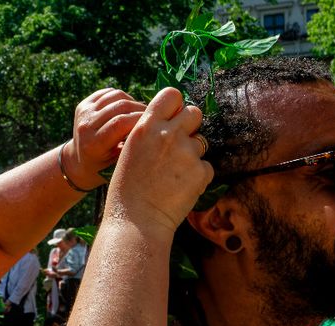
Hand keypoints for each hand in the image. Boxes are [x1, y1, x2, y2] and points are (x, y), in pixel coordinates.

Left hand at [63, 88, 146, 188]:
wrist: (79, 162)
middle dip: (140, 108)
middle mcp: (85, 125)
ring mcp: (83, 112)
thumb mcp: (119, 165)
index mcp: (93, 144)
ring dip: (133, 101)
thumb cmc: (104, 168)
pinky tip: (129, 108)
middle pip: (120, 106)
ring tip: (141, 112)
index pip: (121, 123)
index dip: (141, 119)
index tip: (156, 123)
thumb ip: (133, 147)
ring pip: (116, 95)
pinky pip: (109, 92)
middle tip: (154, 116)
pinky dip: (122, 97)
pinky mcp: (84, 104)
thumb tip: (155, 129)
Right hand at [105, 88, 213, 233]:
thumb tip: (169, 123)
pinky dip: (198, 177)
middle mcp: (168, 134)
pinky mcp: (200, 172)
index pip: (171, 95)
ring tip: (174, 174)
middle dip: (190, 126)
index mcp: (146, 126)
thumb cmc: (127, 189)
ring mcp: (187, 152)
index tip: (173, 117)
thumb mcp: (130, 151)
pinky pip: (206, 167)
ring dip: (193, 154)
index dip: (175, 105)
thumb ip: (150, 133)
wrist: (136, 221)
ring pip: (201, 141)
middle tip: (179, 146)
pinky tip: (180, 188)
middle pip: (194, 113)